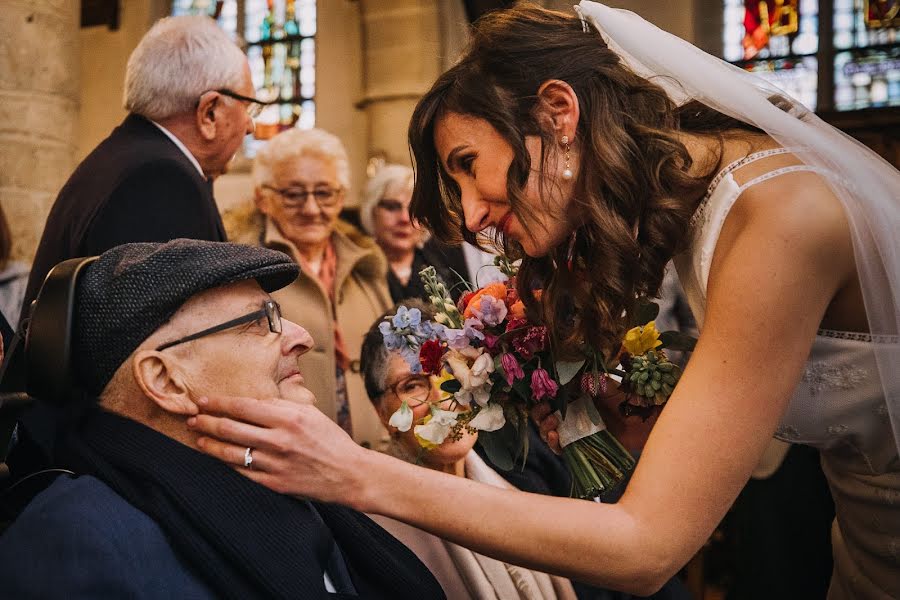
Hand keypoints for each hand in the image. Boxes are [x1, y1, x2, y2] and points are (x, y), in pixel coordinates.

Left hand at [187, 395, 367, 505]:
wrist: (349, 473)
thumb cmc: (330, 440)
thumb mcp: (310, 413)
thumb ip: (281, 406)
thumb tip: (252, 400)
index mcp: (288, 418)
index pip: (243, 406)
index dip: (219, 403)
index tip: (203, 400)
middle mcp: (279, 440)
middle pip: (230, 428)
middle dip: (206, 422)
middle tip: (192, 418)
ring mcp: (275, 464)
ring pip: (231, 452)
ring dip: (209, 444)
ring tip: (198, 438)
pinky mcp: (274, 484)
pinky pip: (242, 472)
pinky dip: (226, 463)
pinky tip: (217, 457)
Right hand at [531, 376, 657, 453]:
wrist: (645, 420)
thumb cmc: (627, 399)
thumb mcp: (606, 384)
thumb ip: (587, 380)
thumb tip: (567, 373)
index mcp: (574, 398)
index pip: (549, 399)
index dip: (541, 398)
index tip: (540, 396)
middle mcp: (572, 415)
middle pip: (545, 417)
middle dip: (539, 415)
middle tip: (544, 410)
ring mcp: (576, 432)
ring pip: (550, 433)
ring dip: (545, 429)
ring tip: (552, 424)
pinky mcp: (582, 447)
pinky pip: (563, 449)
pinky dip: (555, 444)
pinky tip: (555, 436)